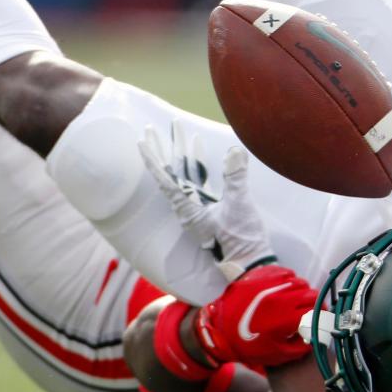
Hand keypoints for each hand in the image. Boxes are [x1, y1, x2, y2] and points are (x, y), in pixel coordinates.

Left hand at [139, 122, 272, 279]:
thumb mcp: (239, 205)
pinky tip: (200, 152)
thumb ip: (236, 177)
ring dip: (182, 154)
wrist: (250, 263)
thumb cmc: (241, 239)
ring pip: (185, 175)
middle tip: (153, 128)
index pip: (164, 178)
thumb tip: (234, 151)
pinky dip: (199, 165)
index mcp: (188, 208)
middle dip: (164, 149)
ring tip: (180, 133)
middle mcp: (189, 208)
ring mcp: (199, 209)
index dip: (152, 159)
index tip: (141, 141)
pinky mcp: (211, 210)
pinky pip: (199, 182)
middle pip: (171, 173)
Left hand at [195, 265, 317, 367]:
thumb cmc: (249, 346)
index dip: (323, 314)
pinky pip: (284, 271)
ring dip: (302, 291)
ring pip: (299, 281)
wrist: (219, 331)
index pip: (317, 309)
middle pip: (311, 293)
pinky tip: (284, 289)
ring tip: (295, 300)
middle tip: (310, 310)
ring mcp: (270, 284)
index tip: (321, 318)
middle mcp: (281, 297)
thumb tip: (318, 335)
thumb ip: (304, 346)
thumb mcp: (279, 354)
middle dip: (314, 302)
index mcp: (287, 317)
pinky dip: (288, 279)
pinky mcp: (261, 276)